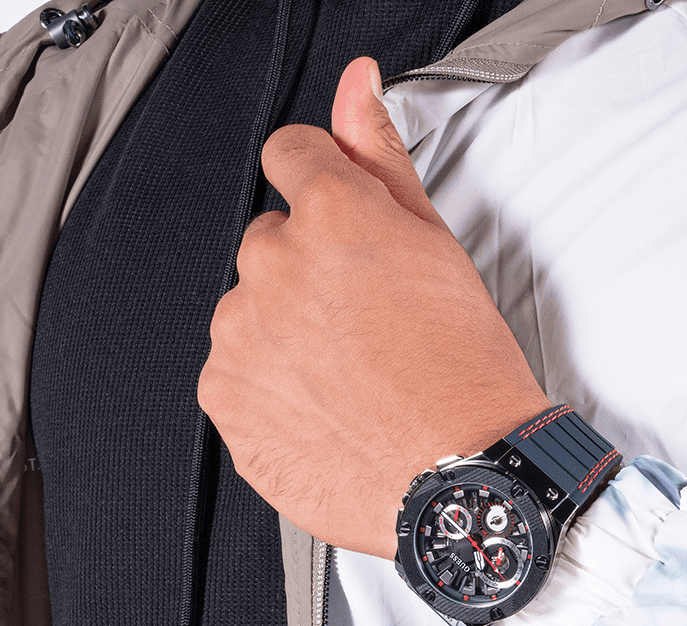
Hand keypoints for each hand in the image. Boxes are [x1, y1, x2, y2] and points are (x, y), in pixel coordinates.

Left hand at [198, 56, 548, 558]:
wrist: (459, 480)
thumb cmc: (462, 375)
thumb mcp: (436, 248)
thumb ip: (380, 156)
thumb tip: (355, 85)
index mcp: (328, 216)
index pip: (291, 157)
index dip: (323, 190)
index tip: (341, 226)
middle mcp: (271, 269)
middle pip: (271, 246)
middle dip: (307, 273)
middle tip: (365, 325)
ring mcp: (240, 338)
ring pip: (250, 313)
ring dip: (283, 333)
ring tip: (348, 377)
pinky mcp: (225, 400)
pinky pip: (235, 375)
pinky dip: (268, 387)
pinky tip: (323, 407)